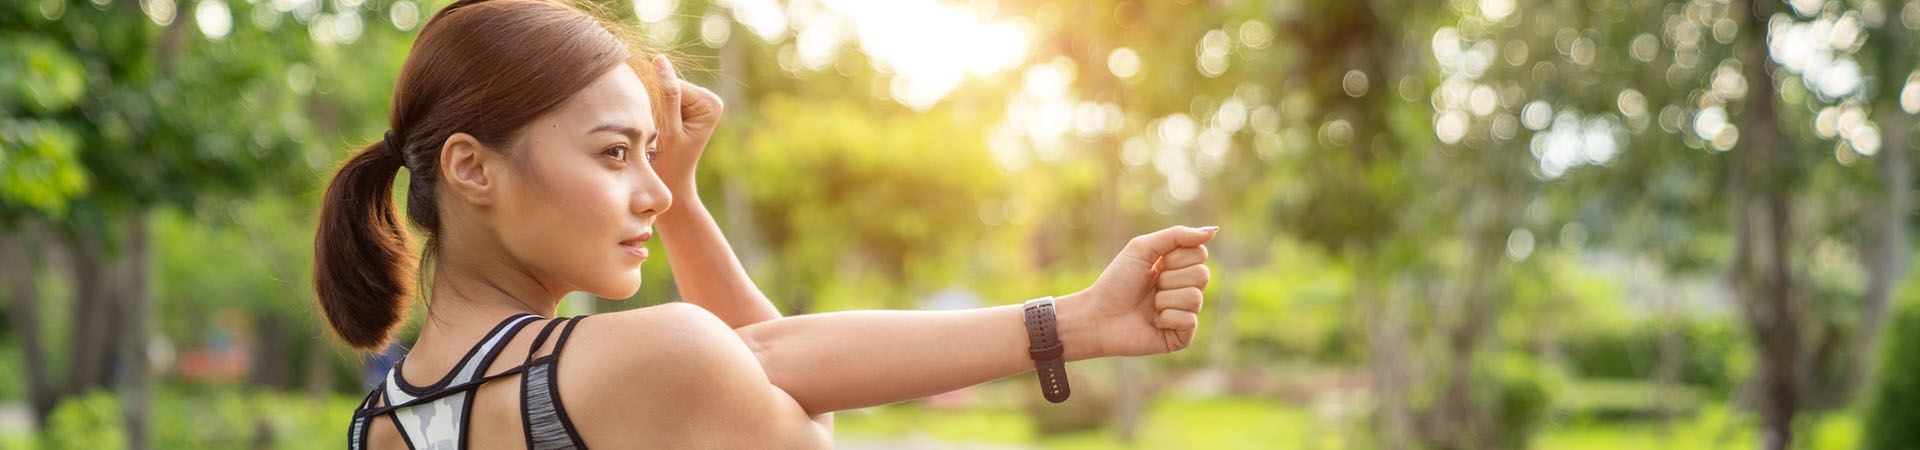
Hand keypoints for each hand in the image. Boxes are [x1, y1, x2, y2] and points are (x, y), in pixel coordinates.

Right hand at [649, 55, 723, 193]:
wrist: (669, 184)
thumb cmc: (669, 162)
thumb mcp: (668, 128)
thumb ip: (666, 94)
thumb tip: (660, 59)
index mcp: (711, 103)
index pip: (673, 87)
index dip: (656, 105)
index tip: (657, 127)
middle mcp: (708, 99)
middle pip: (668, 86)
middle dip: (655, 105)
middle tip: (654, 130)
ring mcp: (696, 102)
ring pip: (661, 91)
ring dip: (651, 108)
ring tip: (653, 130)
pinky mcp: (684, 106)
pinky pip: (659, 98)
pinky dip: (651, 110)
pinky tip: (653, 127)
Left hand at [1062, 225, 1217, 358]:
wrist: (1097, 315)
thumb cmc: (1116, 282)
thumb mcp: (1143, 248)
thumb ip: (1177, 236)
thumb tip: (1213, 230)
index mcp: (1178, 267)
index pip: (1200, 254)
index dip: (1176, 258)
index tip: (1156, 264)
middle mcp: (1185, 289)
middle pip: (1203, 275)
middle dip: (1170, 278)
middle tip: (1151, 286)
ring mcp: (1185, 313)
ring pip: (1195, 297)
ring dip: (1165, 299)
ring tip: (1150, 305)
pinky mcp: (1182, 336)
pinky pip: (1190, 320)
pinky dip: (1167, 317)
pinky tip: (1153, 321)